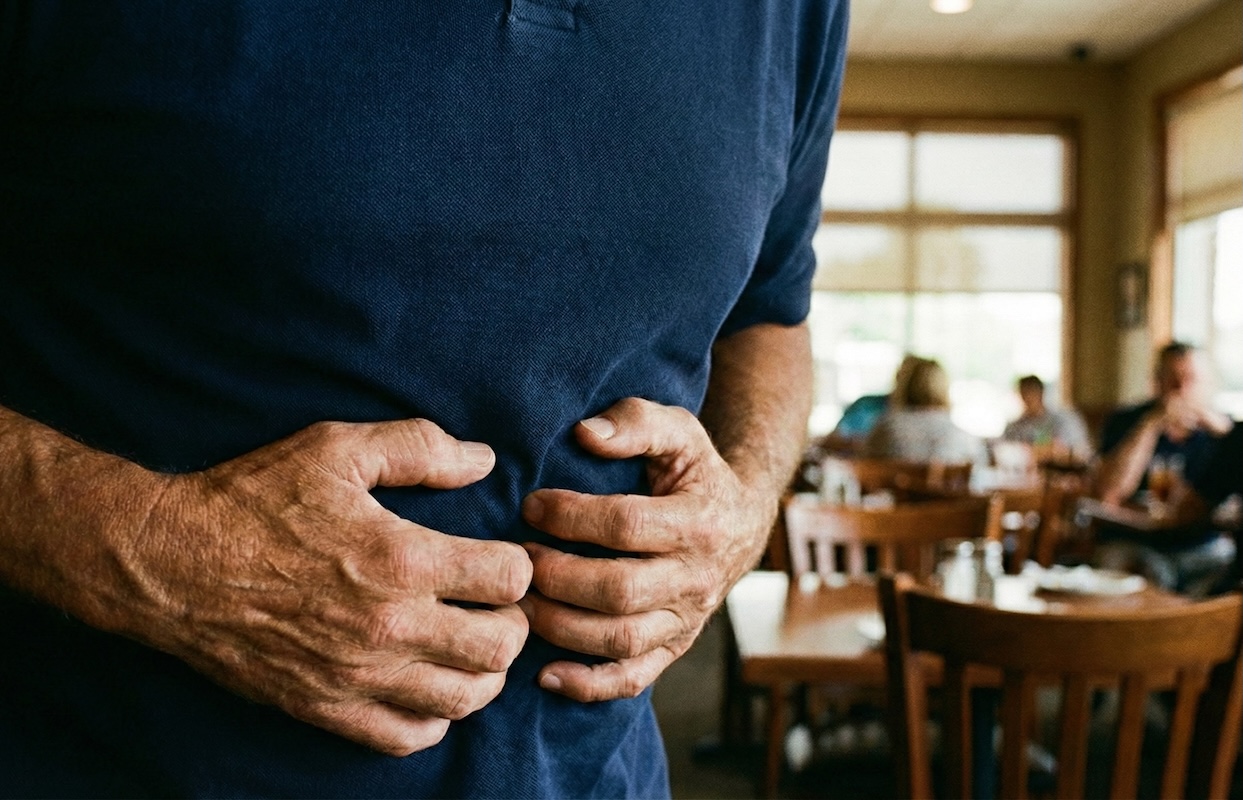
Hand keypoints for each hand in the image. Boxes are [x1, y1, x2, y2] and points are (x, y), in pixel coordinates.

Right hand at [117, 420, 530, 754]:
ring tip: (471, 642)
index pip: (509, 580)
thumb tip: (485, 461)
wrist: (170, 564)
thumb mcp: (338, 449)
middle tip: (496, 603)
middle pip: (500, 647)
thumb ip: (420, 448)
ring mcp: (359, 676)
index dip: (517, 564)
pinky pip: (407, 736)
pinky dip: (434, 716)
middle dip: (513, 621)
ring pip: (465, 699)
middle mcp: (389, 627)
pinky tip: (428, 683)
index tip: (502, 556)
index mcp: (400, 559)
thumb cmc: (254, 499)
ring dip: (484, 672)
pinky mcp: (327, 708)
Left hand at [519, 398, 774, 701]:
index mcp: (699, 522)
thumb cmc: (695, 471)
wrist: (740, 522)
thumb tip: (585, 433)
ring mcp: (686, 620)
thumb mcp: (679, 431)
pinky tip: (545, 674)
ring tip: (521, 601)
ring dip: (561, 625)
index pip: (628, 525)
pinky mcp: (674, 647)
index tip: (531, 505)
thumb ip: (636, 422)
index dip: (572, 517)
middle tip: (518, 557)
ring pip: (621, 639)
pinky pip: (633, 677)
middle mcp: (697, 578)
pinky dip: (587, 684)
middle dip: (558, 576)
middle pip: (620, 591)